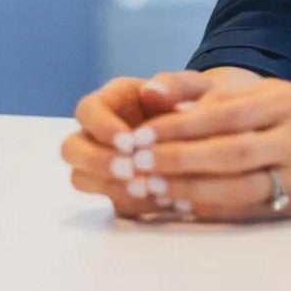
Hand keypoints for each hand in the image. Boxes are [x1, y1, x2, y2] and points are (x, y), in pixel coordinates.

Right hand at [59, 69, 260, 217]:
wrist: (218, 132)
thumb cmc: (200, 102)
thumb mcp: (195, 88)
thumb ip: (175, 85)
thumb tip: (150, 89)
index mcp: (113, 101)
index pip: (86, 111)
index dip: (100, 126)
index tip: (129, 141)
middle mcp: (100, 133)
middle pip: (71, 149)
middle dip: (97, 161)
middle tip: (131, 170)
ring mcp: (106, 164)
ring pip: (82, 178)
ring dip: (109, 186)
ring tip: (148, 189)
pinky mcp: (120, 190)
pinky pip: (112, 201)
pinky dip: (134, 204)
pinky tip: (163, 202)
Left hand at [126, 79, 290, 221]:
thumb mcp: (284, 92)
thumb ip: (232, 100)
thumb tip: (172, 107)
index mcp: (284, 101)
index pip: (223, 114)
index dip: (179, 126)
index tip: (142, 134)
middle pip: (225, 151)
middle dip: (176, 159)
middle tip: (135, 164)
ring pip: (237, 185)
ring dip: (189, 189)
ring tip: (152, 189)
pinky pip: (251, 208)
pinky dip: (215, 209)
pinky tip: (185, 207)